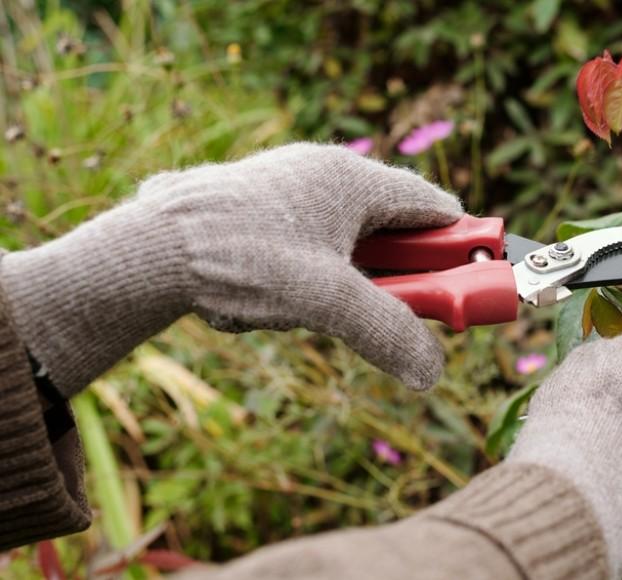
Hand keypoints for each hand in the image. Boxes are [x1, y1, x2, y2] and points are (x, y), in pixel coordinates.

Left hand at [0, 143, 462, 394]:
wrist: (144, 254)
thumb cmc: (241, 261)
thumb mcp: (326, 303)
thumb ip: (388, 333)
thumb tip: (432, 371)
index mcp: (350, 178)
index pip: (432, 207)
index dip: (459, 247)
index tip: (471, 282)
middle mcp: (320, 171)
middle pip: (390, 225)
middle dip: (399, 273)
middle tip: (398, 309)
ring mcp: (283, 186)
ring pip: (346, 238)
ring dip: (350, 279)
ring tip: (317, 310)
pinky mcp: (252, 206)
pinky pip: (304, 240)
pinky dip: (309, 273)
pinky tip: (277, 299)